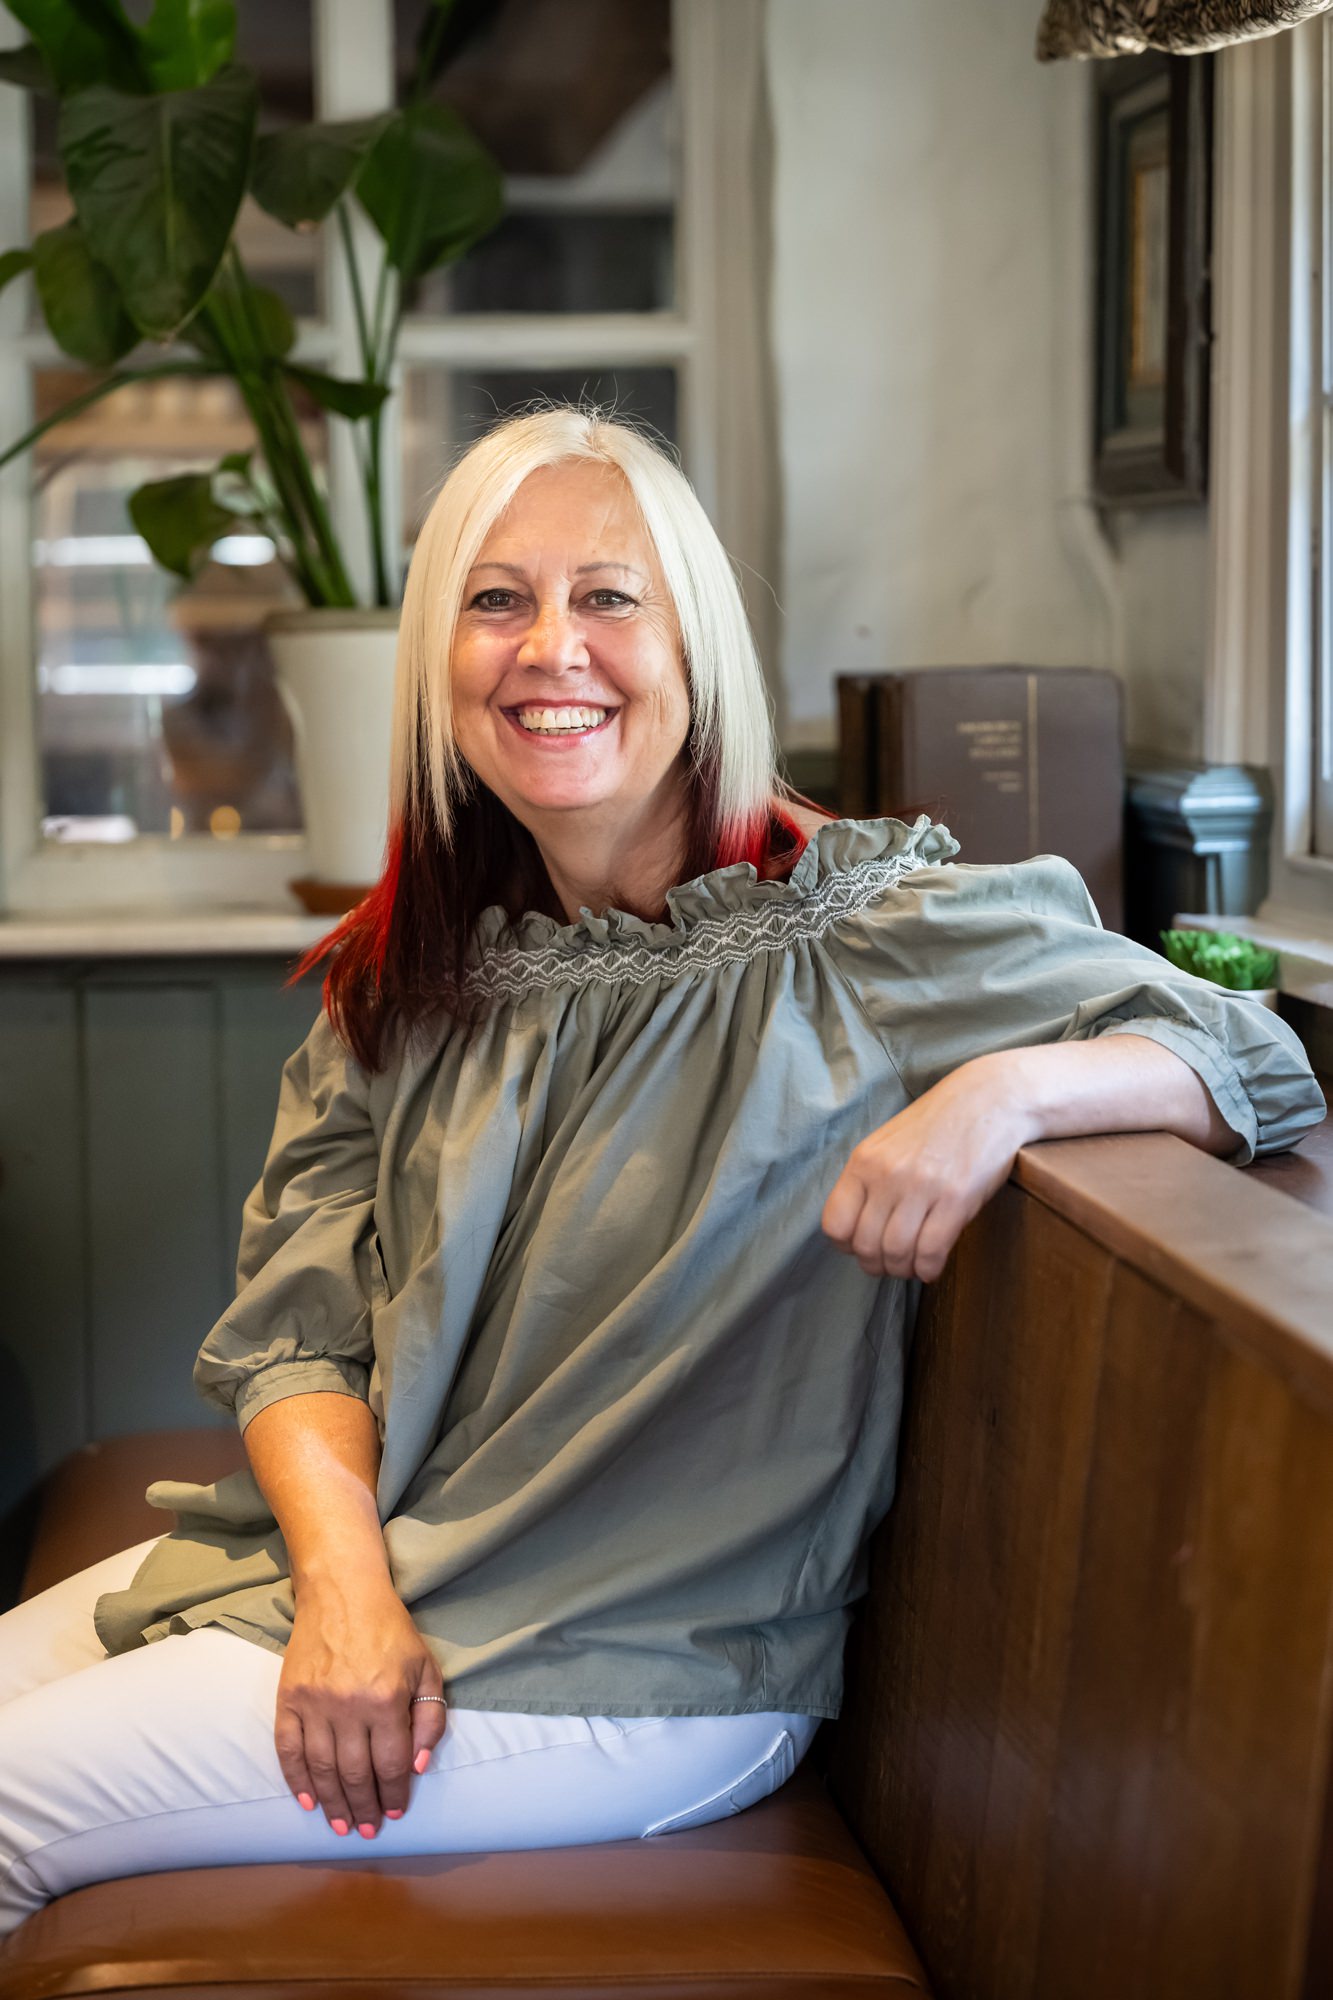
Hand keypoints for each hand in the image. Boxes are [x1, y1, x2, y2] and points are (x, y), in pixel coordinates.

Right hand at [274, 1572, 447, 1837]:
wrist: (342, 1592)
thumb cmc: (390, 1631)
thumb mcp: (426, 1667)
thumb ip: (431, 1717)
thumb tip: (419, 1766)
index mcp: (387, 1699)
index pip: (391, 1764)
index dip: (394, 1794)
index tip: (396, 1813)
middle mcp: (349, 1706)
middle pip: (355, 1774)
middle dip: (364, 1808)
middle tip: (367, 1830)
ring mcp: (314, 1703)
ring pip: (322, 1768)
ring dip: (332, 1803)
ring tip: (342, 1825)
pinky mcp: (288, 1697)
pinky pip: (288, 1749)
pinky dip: (296, 1779)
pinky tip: (307, 1801)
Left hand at [821, 1054, 1035, 1281]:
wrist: (989, 1099)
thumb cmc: (938, 1125)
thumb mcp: (888, 1144)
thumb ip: (869, 1181)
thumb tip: (857, 1231)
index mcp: (864, 1161)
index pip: (834, 1224)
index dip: (847, 1246)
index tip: (862, 1248)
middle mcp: (887, 1175)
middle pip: (866, 1245)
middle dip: (877, 1265)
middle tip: (891, 1265)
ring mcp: (921, 1187)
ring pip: (897, 1252)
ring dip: (903, 1270)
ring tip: (912, 1266)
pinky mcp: (956, 1199)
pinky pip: (931, 1251)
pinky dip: (928, 1269)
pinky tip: (931, 1266)